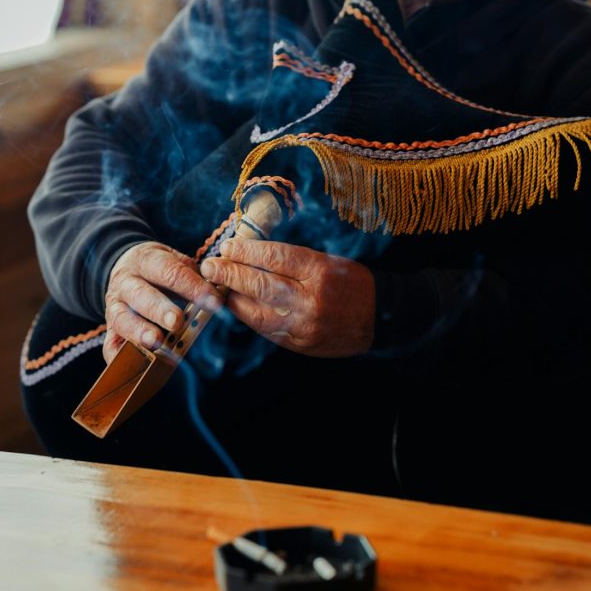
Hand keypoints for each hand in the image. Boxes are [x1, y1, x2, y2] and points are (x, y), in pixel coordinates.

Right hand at [103, 242, 221, 363]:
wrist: (127, 266)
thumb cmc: (160, 268)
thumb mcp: (174, 260)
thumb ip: (192, 276)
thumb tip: (217, 296)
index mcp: (145, 260)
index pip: (169, 272)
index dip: (192, 287)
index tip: (213, 302)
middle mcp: (125, 282)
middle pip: (141, 295)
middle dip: (160, 309)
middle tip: (177, 321)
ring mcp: (114, 306)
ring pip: (122, 319)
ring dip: (139, 331)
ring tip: (157, 342)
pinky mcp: (109, 328)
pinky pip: (109, 345)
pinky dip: (117, 357)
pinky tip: (130, 366)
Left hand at [199, 239, 374, 357]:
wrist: (380, 317)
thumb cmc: (352, 282)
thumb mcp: (328, 260)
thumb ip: (292, 259)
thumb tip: (251, 252)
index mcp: (320, 272)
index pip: (274, 257)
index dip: (246, 251)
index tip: (227, 246)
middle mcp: (310, 300)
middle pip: (260, 284)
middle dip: (230, 274)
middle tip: (210, 266)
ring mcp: (304, 325)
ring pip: (256, 311)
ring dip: (232, 298)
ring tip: (217, 286)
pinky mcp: (300, 344)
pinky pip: (265, 329)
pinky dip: (248, 315)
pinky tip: (237, 305)